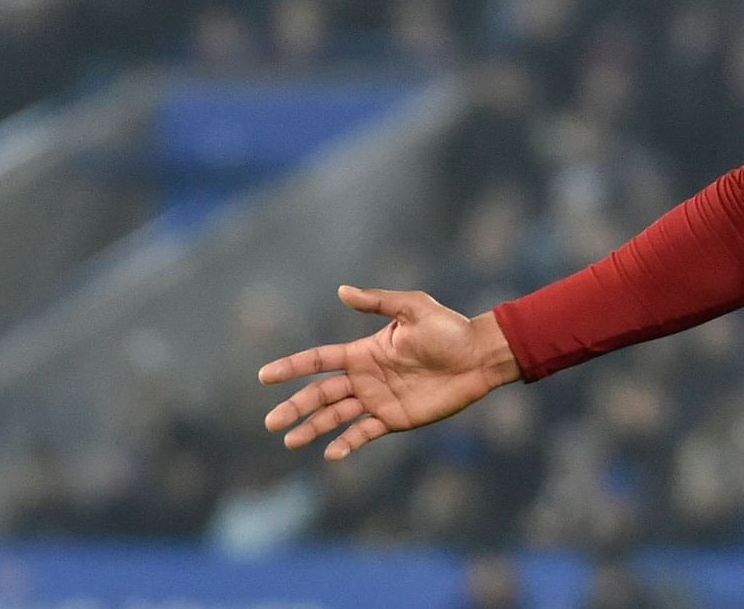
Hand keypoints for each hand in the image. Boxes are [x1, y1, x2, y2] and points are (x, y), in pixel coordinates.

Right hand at [260, 285, 520, 460]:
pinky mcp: (395, 419)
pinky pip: (365, 432)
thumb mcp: (414, 308)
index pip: (319, 361)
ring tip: (289, 441)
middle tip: (271, 423)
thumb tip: (341, 290)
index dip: (292, 367)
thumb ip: (378, 302)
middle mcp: (365, 378)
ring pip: (336, 416)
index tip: (264, 376)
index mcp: (364, 352)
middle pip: (321, 394)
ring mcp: (378, 400)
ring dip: (313, 429)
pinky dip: (347, 443)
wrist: (479, 356)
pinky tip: (331, 454)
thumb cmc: (449, 329)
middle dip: (295, 407)